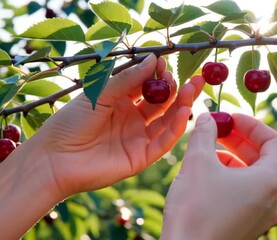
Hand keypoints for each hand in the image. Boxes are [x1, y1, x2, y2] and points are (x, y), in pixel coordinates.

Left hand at [32, 54, 204, 196]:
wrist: (55, 159)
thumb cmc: (71, 122)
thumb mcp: (99, 93)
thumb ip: (127, 79)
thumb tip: (154, 59)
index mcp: (121, 102)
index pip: (147, 86)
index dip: (158, 75)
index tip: (165, 63)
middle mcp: (133, 119)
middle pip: (162, 103)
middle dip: (177, 89)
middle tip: (193, 77)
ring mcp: (139, 138)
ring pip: (167, 120)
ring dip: (182, 105)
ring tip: (192, 89)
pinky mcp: (142, 157)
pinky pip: (164, 141)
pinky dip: (176, 127)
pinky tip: (185, 111)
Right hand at [161, 113, 276, 239]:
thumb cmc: (195, 210)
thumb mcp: (198, 162)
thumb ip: (204, 134)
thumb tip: (206, 117)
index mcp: (271, 180)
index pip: (273, 140)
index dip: (251, 124)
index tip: (230, 118)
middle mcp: (273, 199)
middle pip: (263, 158)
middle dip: (239, 140)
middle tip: (218, 128)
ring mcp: (262, 215)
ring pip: (253, 176)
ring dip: (233, 157)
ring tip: (209, 150)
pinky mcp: (248, 225)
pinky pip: (246, 193)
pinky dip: (231, 177)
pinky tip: (209, 173)